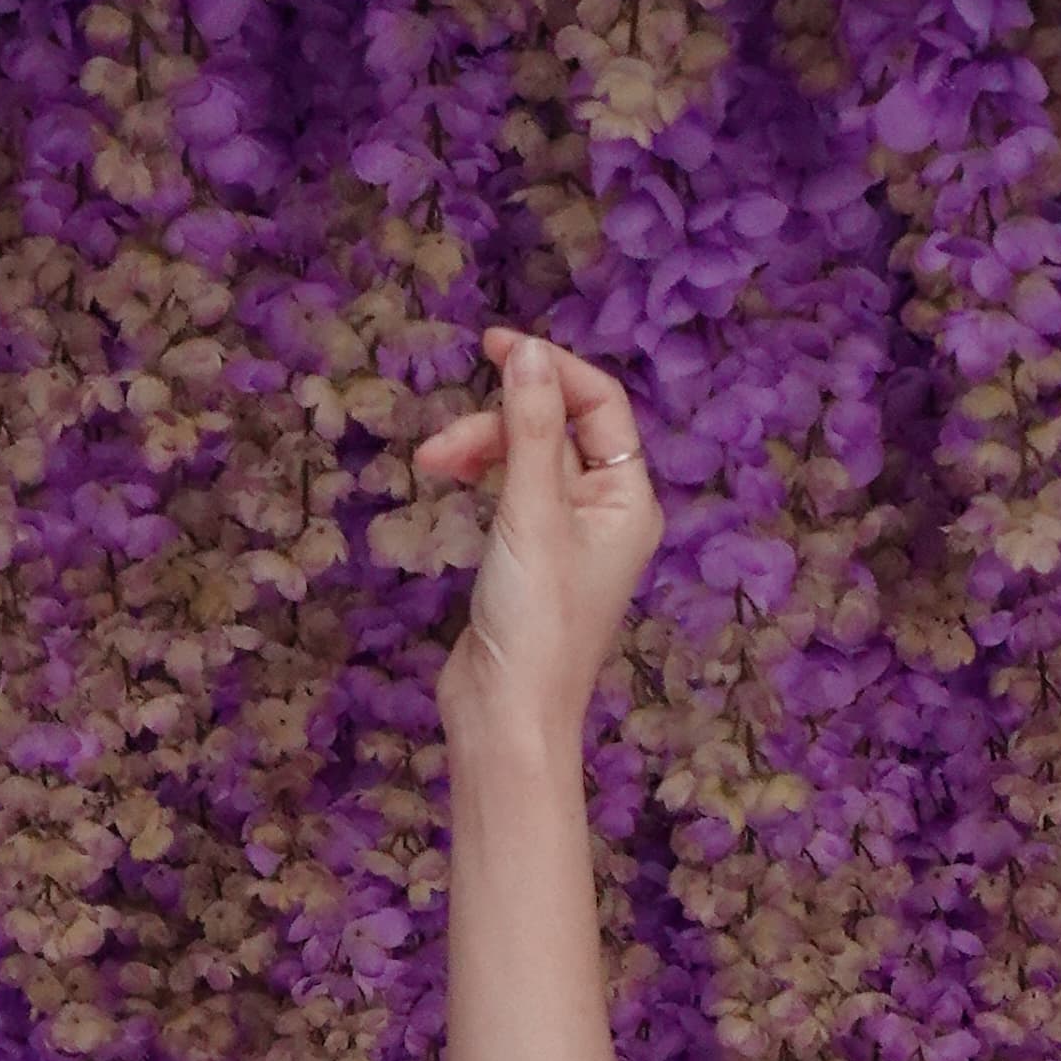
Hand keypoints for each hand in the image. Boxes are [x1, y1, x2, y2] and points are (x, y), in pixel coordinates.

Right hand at [414, 325, 661, 745]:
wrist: (506, 715)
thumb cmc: (534, 625)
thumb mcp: (530, 514)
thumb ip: (528, 428)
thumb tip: (527, 352)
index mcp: (629, 500)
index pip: (599, 404)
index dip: (550, 367)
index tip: (494, 345)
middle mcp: (607, 512)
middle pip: (554, 427)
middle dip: (497, 420)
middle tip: (442, 443)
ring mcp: (567, 533)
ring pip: (524, 456)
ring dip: (478, 446)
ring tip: (431, 465)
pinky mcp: (529, 554)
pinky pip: (508, 487)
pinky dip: (478, 474)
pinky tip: (445, 477)